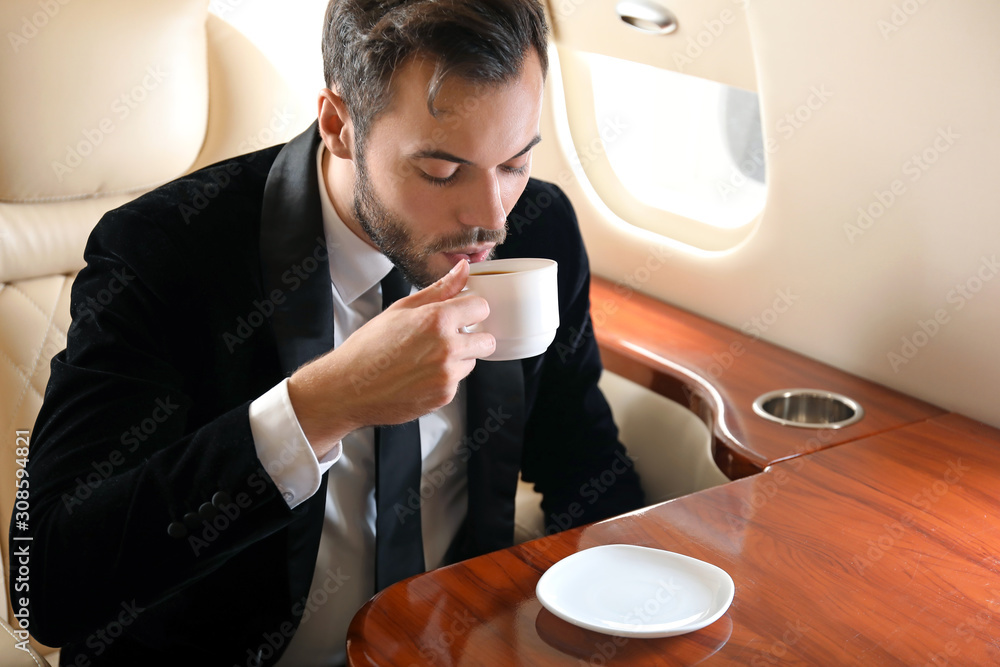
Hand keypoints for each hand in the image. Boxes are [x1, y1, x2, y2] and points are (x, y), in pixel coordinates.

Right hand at [287, 260, 495, 456]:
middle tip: (446, 338)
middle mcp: (446, 347)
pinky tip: (419, 375)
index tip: (460, 314)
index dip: (470, 309)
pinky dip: (443, 379)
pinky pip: (457, 382)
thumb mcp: (402, 309)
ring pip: (471, 362)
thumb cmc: (369, 346)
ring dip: (457, 359)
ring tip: (425, 358)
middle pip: (486, 340)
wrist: (348, 388)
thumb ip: (440, 289)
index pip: (482, 307)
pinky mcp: (444, 396)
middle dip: (472, 337)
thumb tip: (463, 268)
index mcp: (437, 319)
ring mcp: (447, 375)